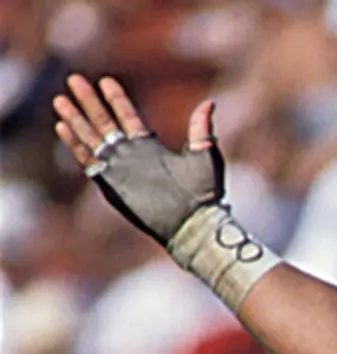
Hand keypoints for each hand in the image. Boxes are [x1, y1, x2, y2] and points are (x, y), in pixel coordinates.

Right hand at [53, 73, 221, 242]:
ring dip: (75, 119)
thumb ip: (201, 129)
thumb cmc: (204, 195)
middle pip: (104, 122)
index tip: (106, 81)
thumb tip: (209, 103)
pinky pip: (88, 161)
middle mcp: (131, 155)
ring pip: (92, 138)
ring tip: (60, 99)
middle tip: (74, 80)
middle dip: (88, 101)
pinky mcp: (112, 183)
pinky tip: (62, 127)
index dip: (116, 99)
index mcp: (150, 146)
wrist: (195, 223)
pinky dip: (75, 145)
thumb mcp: (205, 155)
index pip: (127, 116)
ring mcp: (120, 168)